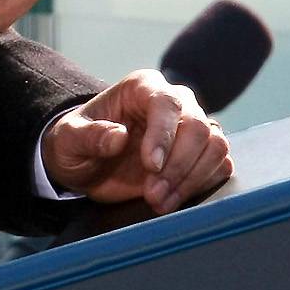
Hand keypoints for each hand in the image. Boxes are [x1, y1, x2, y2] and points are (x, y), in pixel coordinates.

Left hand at [41, 70, 233, 214]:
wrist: (88, 164)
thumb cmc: (77, 144)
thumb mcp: (69, 139)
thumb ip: (89, 136)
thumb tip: (118, 136)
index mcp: (142, 87)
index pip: (167, 103)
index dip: (164, 135)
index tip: (150, 166)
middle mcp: (174, 102)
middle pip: (199, 125)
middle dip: (178, 165)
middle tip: (152, 194)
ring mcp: (190, 127)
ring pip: (215, 144)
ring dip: (192, 178)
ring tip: (160, 202)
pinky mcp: (199, 155)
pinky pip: (220, 164)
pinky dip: (203, 184)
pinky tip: (175, 199)